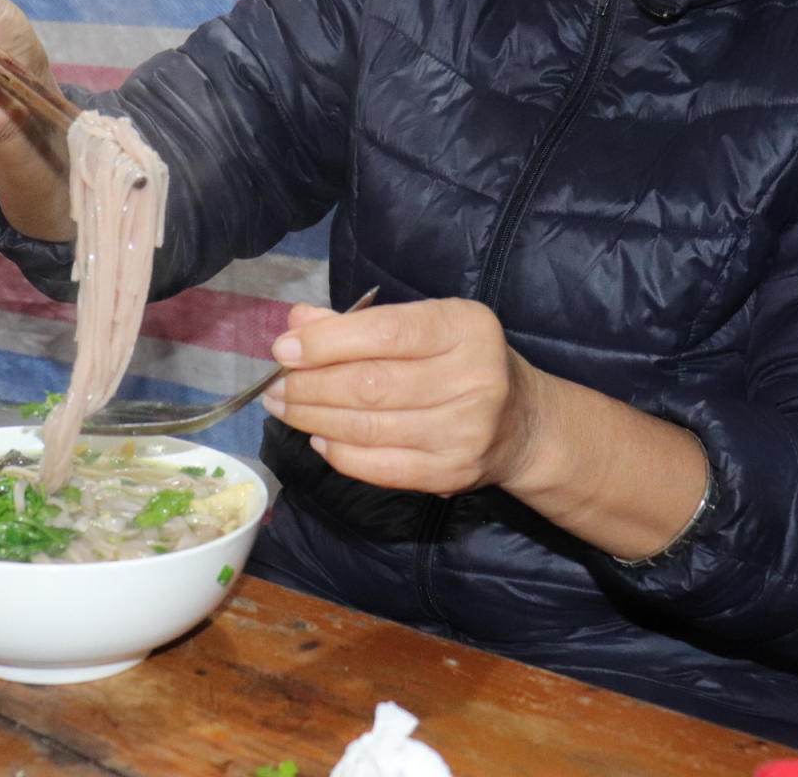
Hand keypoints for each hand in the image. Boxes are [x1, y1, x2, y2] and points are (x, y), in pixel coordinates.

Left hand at [262, 297, 548, 495]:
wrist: (521, 423)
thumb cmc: (461, 361)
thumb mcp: (425, 326)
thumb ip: (361, 323)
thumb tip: (298, 324)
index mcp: (466, 328)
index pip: (386, 333)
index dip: (327, 342)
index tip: (284, 349)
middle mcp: (474, 378)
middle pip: (371, 384)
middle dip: (310, 386)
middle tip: (276, 386)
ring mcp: (466, 432)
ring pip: (368, 427)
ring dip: (314, 420)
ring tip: (285, 409)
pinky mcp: (452, 474)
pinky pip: (379, 467)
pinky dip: (339, 454)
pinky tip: (319, 439)